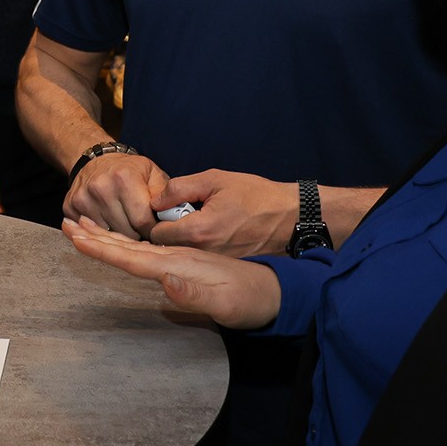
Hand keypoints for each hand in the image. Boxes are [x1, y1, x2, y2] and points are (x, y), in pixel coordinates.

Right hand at [62, 151, 168, 238]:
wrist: (95, 160)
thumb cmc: (129, 170)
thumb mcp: (152, 174)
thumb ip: (165, 194)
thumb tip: (176, 217)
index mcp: (124, 178)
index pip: (143, 221)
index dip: (153, 229)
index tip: (156, 230)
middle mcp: (100, 188)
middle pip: (126, 232)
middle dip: (138, 235)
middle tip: (142, 230)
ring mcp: (83, 198)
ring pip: (108, 236)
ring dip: (120, 236)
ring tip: (127, 226)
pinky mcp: (70, 207)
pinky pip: (91, 232)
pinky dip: (102, 233)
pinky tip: (110, 223)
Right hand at [62, 217, 281, 328]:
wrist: (275, 290)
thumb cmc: (251, 299)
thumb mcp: (227, 302)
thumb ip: (195, 295)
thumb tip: (165, 283)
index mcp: (178, 265)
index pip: (132, 257)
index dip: (102, 248)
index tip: (75, 236)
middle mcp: (174, 259)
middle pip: (126, 247)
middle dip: (95, 236)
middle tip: (65, 224)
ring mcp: (178, 260)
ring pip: (133, 248)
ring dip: (105, 238)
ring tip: (81, 227)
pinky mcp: (183, 265)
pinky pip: (145, 254)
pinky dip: (125, 247)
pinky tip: (119, 244)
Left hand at [148, 168, 298, 256]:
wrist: (290, 217)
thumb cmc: (255, 195)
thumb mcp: (215, 179)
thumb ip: (180, 188)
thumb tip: (156, 200)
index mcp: (199, 230)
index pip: (157, 234)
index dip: (158, 218)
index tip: (168, 208)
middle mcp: (205, 252)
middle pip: (168, 246)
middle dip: (170, 229)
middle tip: (186, 212)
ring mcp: (216, 262)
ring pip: (185, 253)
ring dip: (185, 238)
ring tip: (202, 220)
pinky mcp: (226, 265)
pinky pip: (202, 257)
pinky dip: (201, 245)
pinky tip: (215, 230)